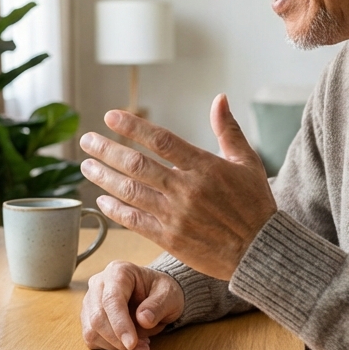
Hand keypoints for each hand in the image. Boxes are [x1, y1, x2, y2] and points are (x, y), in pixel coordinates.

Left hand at [78, 94, 276, 280]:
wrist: (261, 251)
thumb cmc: (255, 204)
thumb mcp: (247, 162)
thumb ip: (228, 130)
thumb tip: (220, 98)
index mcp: (204, 167)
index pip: (161, 140)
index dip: (133, 127)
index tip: (110, 116)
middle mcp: (186, 190)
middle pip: (137, 165)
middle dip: (107, 150)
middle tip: (87, 140)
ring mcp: (176, 215)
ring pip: (131, 192)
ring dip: (104, 178)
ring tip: (87, 166)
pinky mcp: (170, 238)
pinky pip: (135, 221)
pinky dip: (116, 209)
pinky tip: (101, 200)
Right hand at [81, 261, 183, 349]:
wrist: (155, 294)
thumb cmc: (161, 291)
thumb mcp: (169, 295)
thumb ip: (158, 306)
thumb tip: (143, 320)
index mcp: (118, 272)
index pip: (111, 299)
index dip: (120, 324)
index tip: (132, 343)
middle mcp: (99, 284)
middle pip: (97, 317)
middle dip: (118, 340)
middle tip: (143, 348)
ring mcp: (91, 301)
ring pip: (92, 331)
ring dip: (116, 346)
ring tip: (141, 344)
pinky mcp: (88, 318)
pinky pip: (92, 338)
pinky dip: (111, 347)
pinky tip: (129, 344)